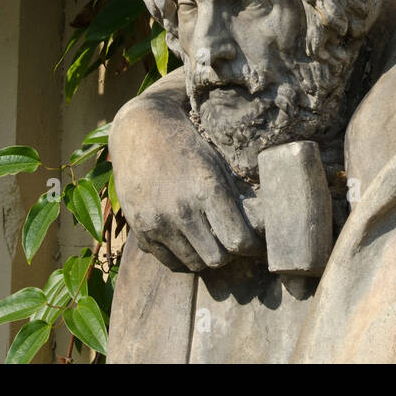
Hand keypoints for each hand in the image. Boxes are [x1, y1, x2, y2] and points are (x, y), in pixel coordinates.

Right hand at [110, 68, 261, 271]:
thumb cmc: (186, 145)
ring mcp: (158, 222)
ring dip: (204, 255)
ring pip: (193, 263)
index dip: (251, 247)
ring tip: (208, 241)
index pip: (238, 240)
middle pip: (216, 258)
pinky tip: (186, 239)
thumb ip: (230, 199)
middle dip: (228, 253)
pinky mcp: (140, 230)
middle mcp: (182, 210)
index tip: (255, 245)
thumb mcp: (215, 165)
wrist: (140, 132)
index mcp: (207, 189)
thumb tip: (254, 231)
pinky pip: (168, 261)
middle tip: (229, 243)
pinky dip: (180, 256)